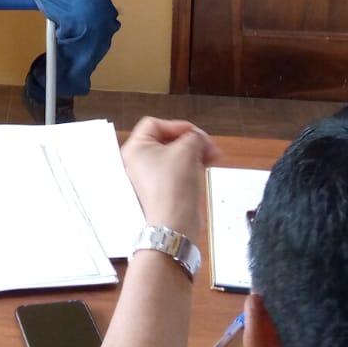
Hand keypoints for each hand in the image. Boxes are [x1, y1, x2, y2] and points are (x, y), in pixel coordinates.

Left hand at [119, 118, 220, 240]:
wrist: (176, 222)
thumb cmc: (172, 190)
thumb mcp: (187, 151)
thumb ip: (194, 136)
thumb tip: (198, 137)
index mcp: (136, 148)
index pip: (155, 124)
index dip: (177, 126)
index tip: (195, 133)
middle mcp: (139, 161)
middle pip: (167, 139)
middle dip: (191, 141)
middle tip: (207, 145)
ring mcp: (150, 175)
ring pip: (175, 154)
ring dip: (195, 152)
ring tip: (211, 156)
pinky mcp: (162, 187)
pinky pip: (177, 169)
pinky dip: (191, 164)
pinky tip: (205, 166)